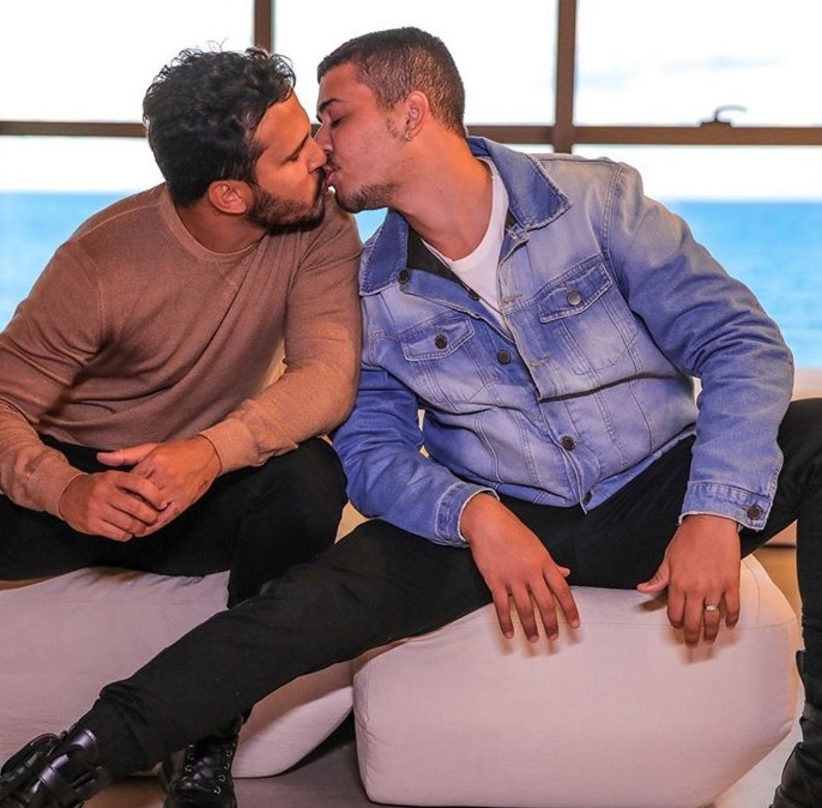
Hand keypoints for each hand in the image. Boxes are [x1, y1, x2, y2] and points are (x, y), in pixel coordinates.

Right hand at [58, 470, 165, 539]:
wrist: (67, 495)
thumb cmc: (98, 486)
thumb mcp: (112, 475)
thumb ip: (132, 480)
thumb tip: (157, 491)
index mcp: (112, 478)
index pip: (140, 484)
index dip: (155, 495)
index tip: (162, 503)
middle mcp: (104, 492)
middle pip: (136, 507)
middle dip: (150, 515)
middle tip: (154, 518)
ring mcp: (96, 509)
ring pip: (129, 523)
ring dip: (140, 527)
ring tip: (143, 526)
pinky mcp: (92, 525)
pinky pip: (118, 534)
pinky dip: (128, 534)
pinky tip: (128, 531)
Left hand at [97, 436, 221, 533]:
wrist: (207, 454)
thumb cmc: (177, 451)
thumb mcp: (150, 448)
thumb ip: (124, 455)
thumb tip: (100, 458)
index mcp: (154, 462)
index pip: (130, 483)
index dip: (120, 493)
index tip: (111, 499)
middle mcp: (165, 476)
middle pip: (139, 497)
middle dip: (126, 506)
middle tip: (115, 514)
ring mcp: (176, 489)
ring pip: (151, 509)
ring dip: (138, 518)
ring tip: (126, 523)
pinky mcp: (185, 501)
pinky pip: (166, 517)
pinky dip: (153, 525)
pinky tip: (143, 529)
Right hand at [460, 494, 579, 642]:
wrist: (487, 521)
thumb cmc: (511, 530)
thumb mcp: (536, 544)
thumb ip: (550, 562)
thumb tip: (565, 573)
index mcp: (544, 562)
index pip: (562, 590)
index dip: (570, 609)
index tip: (574, 624)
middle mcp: (531, 572)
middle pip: (546, 604)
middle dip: (551, 624)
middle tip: (554, 638)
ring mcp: (512, 577)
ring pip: (525, 609)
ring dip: (531, 627)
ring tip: (534, 639)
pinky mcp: (495, 580)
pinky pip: (502, 606)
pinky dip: (505, 622)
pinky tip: (509, 634)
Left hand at [637, 514, 741, 645]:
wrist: (711, 522)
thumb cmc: (688, 537)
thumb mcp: (668, 557)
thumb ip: (658, 577)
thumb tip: (642, 588)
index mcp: (677, 583)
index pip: (675, 613)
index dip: (676, 623)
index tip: (678, 626)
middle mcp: (695, 589)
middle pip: (693, 622)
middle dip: (692, 636)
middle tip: (693, 644)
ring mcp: (715, 587)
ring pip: (713, 619)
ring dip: (711, 633)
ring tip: (709, 640)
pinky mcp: (732, 583)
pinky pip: (733, 607)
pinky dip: (732, 619)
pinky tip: (729, 625)